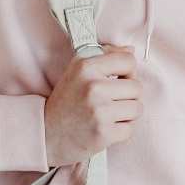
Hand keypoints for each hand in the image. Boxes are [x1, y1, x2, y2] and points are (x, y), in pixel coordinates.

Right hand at [44, 43, 142, 166]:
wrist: (46, 134)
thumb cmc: (66, 101)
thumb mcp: (78, 70)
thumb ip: (105, 56)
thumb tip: (132, 50)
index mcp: (86, 67)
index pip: (128, 61)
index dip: (128, 71)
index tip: (118, 80)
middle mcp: (93, 87)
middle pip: (137, 87)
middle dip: (129, 96)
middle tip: (112, 101)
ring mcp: (99, 111)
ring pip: (137, 109)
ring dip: (127, 114)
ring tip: (110, 115)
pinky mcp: (103, 133)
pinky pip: (130, 129)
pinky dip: (121, 130)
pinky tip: (106, 128)